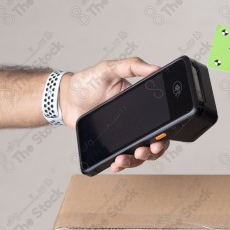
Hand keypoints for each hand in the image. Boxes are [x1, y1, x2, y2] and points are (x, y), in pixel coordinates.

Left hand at [58, 57, 169, 171]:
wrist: (65, 98)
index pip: (160, 123)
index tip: (160, 140)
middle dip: (153, 152)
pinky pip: (121, 158)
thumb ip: (132, 65)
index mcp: (140, 105)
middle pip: (153, 143)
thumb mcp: (109, 68)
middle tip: (144, 151)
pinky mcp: (109, 144)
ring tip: (124, 159)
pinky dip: (121, 165)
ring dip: (136, 160)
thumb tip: (155, 67)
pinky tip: (116, 164)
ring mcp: (123, 135)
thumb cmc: (87, 82)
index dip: (164, 135)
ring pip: (138, 155)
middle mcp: (135, 122)